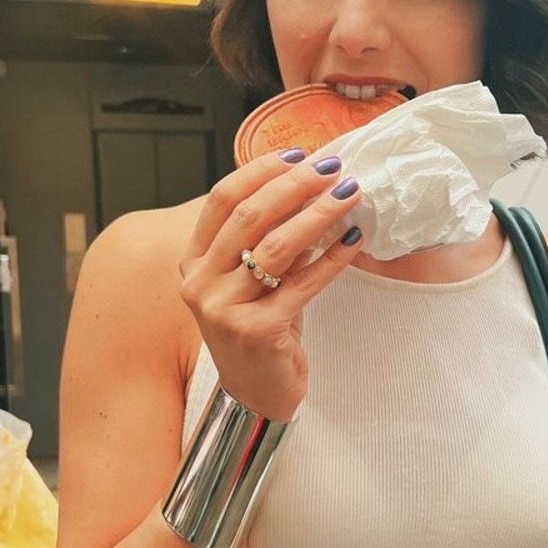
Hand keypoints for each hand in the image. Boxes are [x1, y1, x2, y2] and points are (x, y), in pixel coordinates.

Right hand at [179, 150, 362, 422]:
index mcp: (194, 262)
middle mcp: (201, 283)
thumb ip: (264, 239)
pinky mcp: (258, 331)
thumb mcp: (249, 280)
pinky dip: (332, 259)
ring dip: (319, 214)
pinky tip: (353, 242)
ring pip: (278, 246)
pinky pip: (303, 284)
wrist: (256, 393)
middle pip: (250, 216)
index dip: (261, 171)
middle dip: (296, 185)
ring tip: (349, 194)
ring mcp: (225, 309)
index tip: (298, 154)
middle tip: (332, 167)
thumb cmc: (258, 328)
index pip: (222, 200)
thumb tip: (308, 186)